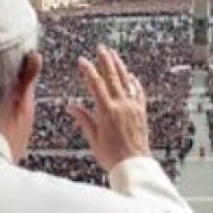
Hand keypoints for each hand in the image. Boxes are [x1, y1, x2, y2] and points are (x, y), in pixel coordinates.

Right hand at [68, 45, 150, 171]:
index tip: (82, 60)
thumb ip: (84, 119)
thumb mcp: (93, 138)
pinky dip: (133, 82)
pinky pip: (138, 92)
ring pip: (126, 80)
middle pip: (112, 77)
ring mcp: (133, 107)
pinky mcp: (141, 111)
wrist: (134, 164)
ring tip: (114, 54)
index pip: (96, 84)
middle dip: (105, 60)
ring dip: (120, 66)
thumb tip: (71, 106)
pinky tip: (130, 76)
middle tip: (101, 48)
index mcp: (107, 111)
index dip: (88, 70)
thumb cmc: (111, 155)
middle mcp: (121, 105)